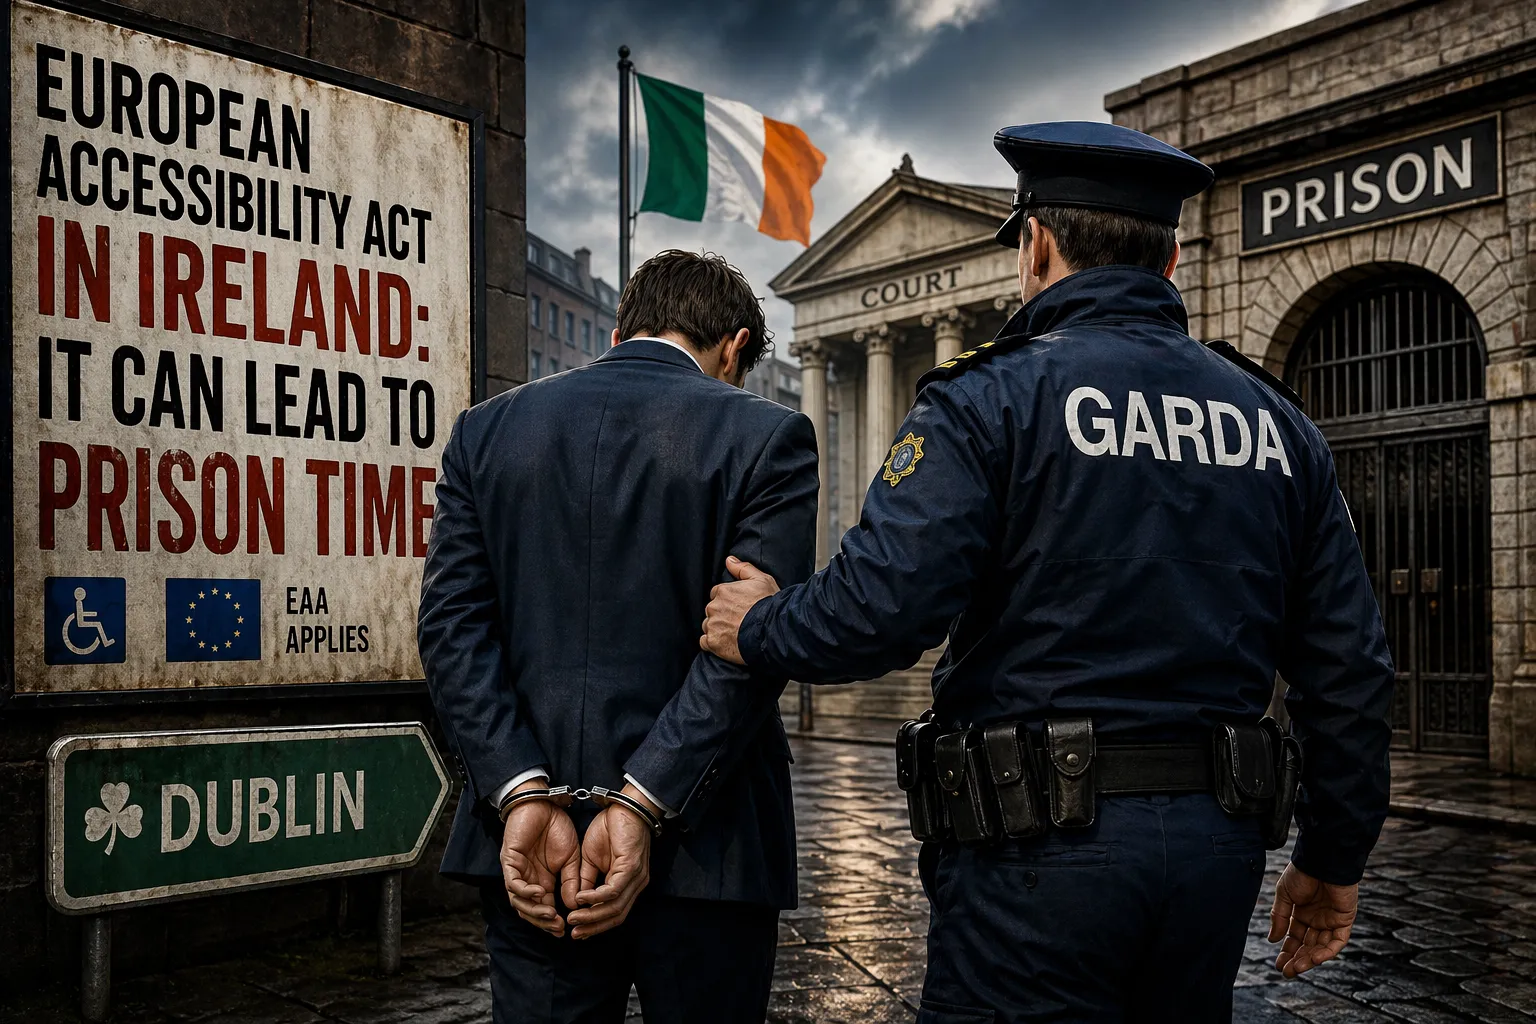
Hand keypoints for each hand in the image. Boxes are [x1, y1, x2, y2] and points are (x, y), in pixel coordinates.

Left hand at [499, 782, 580, 936]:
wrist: (545, 804)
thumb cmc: (556, 827)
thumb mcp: (572, 858)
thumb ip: (571, 881)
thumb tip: (574, 904)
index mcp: (542, 880)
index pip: (544, 908)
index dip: (553, 921)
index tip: (567, 929)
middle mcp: (528, 880)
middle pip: (529, 910)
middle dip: (542, 922)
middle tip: (557, 927)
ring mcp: (517, 871)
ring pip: (518, 902)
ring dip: (534, 911)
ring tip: (550, 914)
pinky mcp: (509, 861)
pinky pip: (513, 883)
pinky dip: (526, 891)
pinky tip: (541, 892)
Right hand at [568, 785, 656, 939]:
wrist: (623, 806)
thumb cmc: (610, 828)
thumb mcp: (590, 858)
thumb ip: (585, 880)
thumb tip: (575, 902)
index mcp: (627, 884)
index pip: (614, 913)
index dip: (595, 925)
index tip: (577, 932)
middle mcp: (635, 885)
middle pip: (616, 916)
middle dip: (593, 927)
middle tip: (574, 933)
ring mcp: (636, 877)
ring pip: (615, 907)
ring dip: (592, 916)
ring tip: (573, 919)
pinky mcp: (632, 866)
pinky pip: (613, 889)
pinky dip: (596, 897)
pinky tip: (581, 898)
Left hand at [700, 556, 779, 665]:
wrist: (771, 630)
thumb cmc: (768, 605)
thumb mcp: (761, 580)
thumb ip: (743, 568)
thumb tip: (729, 560)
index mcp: (722, 591)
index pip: (717, 594)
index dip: (728, 601)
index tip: (738, 607)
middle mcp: (713, 607)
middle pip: (712, 610)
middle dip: (722, 614)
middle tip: (738, 621)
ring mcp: (712, 625)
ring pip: (708, 626)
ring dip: (717, 629)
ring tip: (734, 633)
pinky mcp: (712, 642)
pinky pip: (705, 642)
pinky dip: (712, 643)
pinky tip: (726, 643)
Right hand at [1268, 862, 1358, 977]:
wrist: (1321, 861)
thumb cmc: (1301, 873)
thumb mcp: (1284, 896)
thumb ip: (1279, 918)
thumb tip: (1273, 940)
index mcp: (1301, 912)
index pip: (1294, 937)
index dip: (1287, 951)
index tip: (1278, 964)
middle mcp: (1317, 919)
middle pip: (1307, 945)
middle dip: (1297, 959)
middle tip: (1287, 972)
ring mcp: (1331, 920)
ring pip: (1321, 946)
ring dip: (1309, 959)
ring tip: (1297, 968)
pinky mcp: (1344, 920)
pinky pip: (1337, 941)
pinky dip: (1327, 951)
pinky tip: (1314, 958)